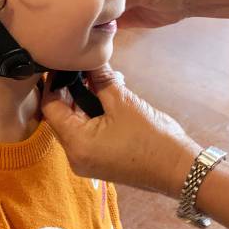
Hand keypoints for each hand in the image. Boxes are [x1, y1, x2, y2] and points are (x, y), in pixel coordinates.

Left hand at [40, 65, 201, 198]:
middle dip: (71, 91)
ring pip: (75, 126)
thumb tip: (89, 59)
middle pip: (60, 118)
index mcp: (76, 143)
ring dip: (84, 103)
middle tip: (84, 69)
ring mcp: (87, 162)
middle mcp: (75, 157)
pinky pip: (87, 136)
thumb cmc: (151, 137)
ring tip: (101, 82)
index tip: (63, 64)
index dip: (54, 83)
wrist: (178, 169)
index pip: (50, 108)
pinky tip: (108, 100)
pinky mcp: (99, 163)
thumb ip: (101, 78)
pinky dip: (92, 117)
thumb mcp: (123, 101)